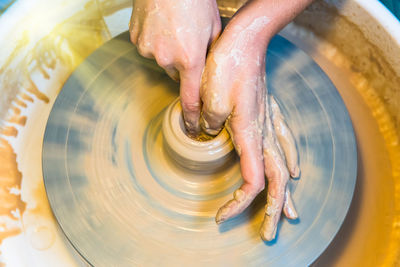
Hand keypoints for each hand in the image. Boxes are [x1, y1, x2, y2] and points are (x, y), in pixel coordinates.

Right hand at [129, 0, 220, 134]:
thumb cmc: (194, 0)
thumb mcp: (214, 27)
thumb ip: (212, 54)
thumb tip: (211, 71)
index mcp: (190, 59)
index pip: (190, 100)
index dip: (192, 118)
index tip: (193, 130)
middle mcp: (167, 59)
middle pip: (177, 75)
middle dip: (184, 66)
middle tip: (189, 44)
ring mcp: (148, 50)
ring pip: (163, 61)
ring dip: (170, 52)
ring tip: (175, 30)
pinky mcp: (136, 40)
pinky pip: (149, 48)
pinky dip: (156, 42)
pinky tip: (162, 26)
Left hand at [200, 13, 299, 240]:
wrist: (245, 40)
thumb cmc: (227, 65)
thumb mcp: (208, 98)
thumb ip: (208, 123)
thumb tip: (206, 134)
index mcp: (249, 135)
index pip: (252, 182)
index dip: (239, 204)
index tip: (222, 216)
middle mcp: (263, 133)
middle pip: (276, 182)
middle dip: (274, 212)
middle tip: (270, 234)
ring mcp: (268, 123)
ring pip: (283, 166)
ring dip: (287, 193)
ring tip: (293, 213)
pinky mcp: (267, 113)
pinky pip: (283, 143)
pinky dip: (288, 161)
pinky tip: (294, 168)